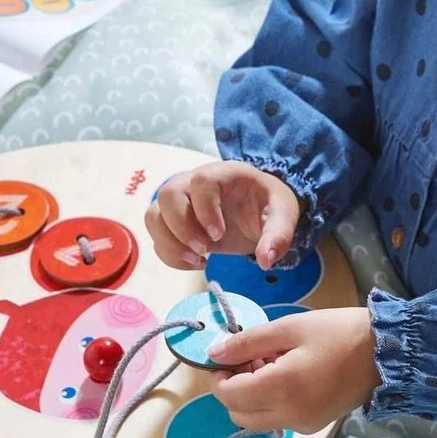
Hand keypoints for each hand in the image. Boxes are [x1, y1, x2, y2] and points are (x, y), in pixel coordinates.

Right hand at [145, 161, 300, 270]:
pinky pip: (157, 237)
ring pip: (153, 215)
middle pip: (167, 194)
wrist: (258, 211)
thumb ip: (278, 235)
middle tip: (205, 250)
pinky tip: (196, 263)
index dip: (205, 209)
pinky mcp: (175, 224)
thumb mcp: (283, 215)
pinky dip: (170, 255)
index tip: (219, 235)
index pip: (201, 180)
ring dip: (169, 243)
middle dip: (180, 227)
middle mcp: (194, 183)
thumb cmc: (268, 205)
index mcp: (223, 174)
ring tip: (198, 260)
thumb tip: (265, 260)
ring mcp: (180, 203)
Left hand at [209, 307, 379, 434]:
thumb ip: (247, 342)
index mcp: (280, 389)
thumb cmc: (337, 332)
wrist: (386, 352)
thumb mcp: (289, 328)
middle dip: (234, 386)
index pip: (227, 395)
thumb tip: (213, 354)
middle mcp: (289, 416)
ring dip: (252, 395)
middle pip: (237, 414)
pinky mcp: (314, 426)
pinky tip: (289, 374)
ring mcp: (303, 426)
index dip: (219, 375)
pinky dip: (271, 401)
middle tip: (252, 356)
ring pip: (256, 419)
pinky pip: (278, 419)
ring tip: (273, 361)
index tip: (229, 352)